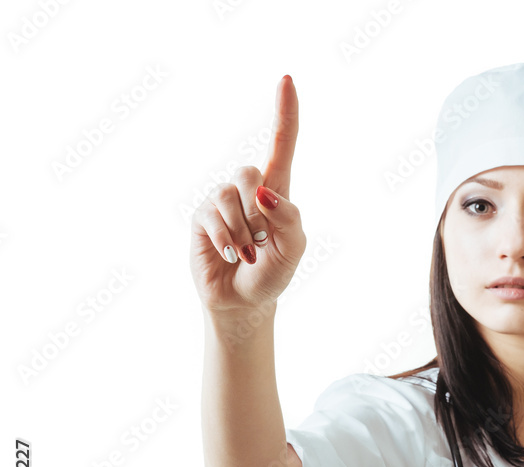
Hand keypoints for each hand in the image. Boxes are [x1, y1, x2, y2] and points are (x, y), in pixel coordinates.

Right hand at [189, 75, 305, 314]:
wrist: (245, 302)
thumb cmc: (273, 273)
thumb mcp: (294, 248)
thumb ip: (288, 217)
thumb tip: (263, 191)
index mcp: (278, 191)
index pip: (283, 144)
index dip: (285, 112)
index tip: (287, 78)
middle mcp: (248, 190)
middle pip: (250, 173)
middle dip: (257, 210)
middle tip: (261, 241)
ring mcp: (222, 201)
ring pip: (230, 196)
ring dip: (242, 232)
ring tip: (247, 253)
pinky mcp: (201, 216)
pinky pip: (212, 215)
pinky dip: (226, 239)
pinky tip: (231, 255)